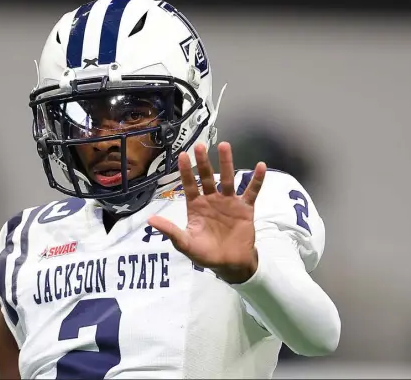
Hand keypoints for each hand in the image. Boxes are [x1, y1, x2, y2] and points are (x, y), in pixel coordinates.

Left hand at [148, 142, 265, 283]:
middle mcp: (212, 200)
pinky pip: (251, 192)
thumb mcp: (186, 244)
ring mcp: (229, 202)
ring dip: (227, 163)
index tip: (182, 155)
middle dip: (203, 162)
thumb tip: (150, 220)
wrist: (230, 265)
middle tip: (200, 146)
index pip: (189, 185)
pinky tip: (260, 166)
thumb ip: (170, 231)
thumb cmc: (205, 254)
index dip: (185, 171)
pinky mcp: (245, 208)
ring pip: (228, 179)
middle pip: (208, 177)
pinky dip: (257, 180)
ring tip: (224, 146)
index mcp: (196, 206)